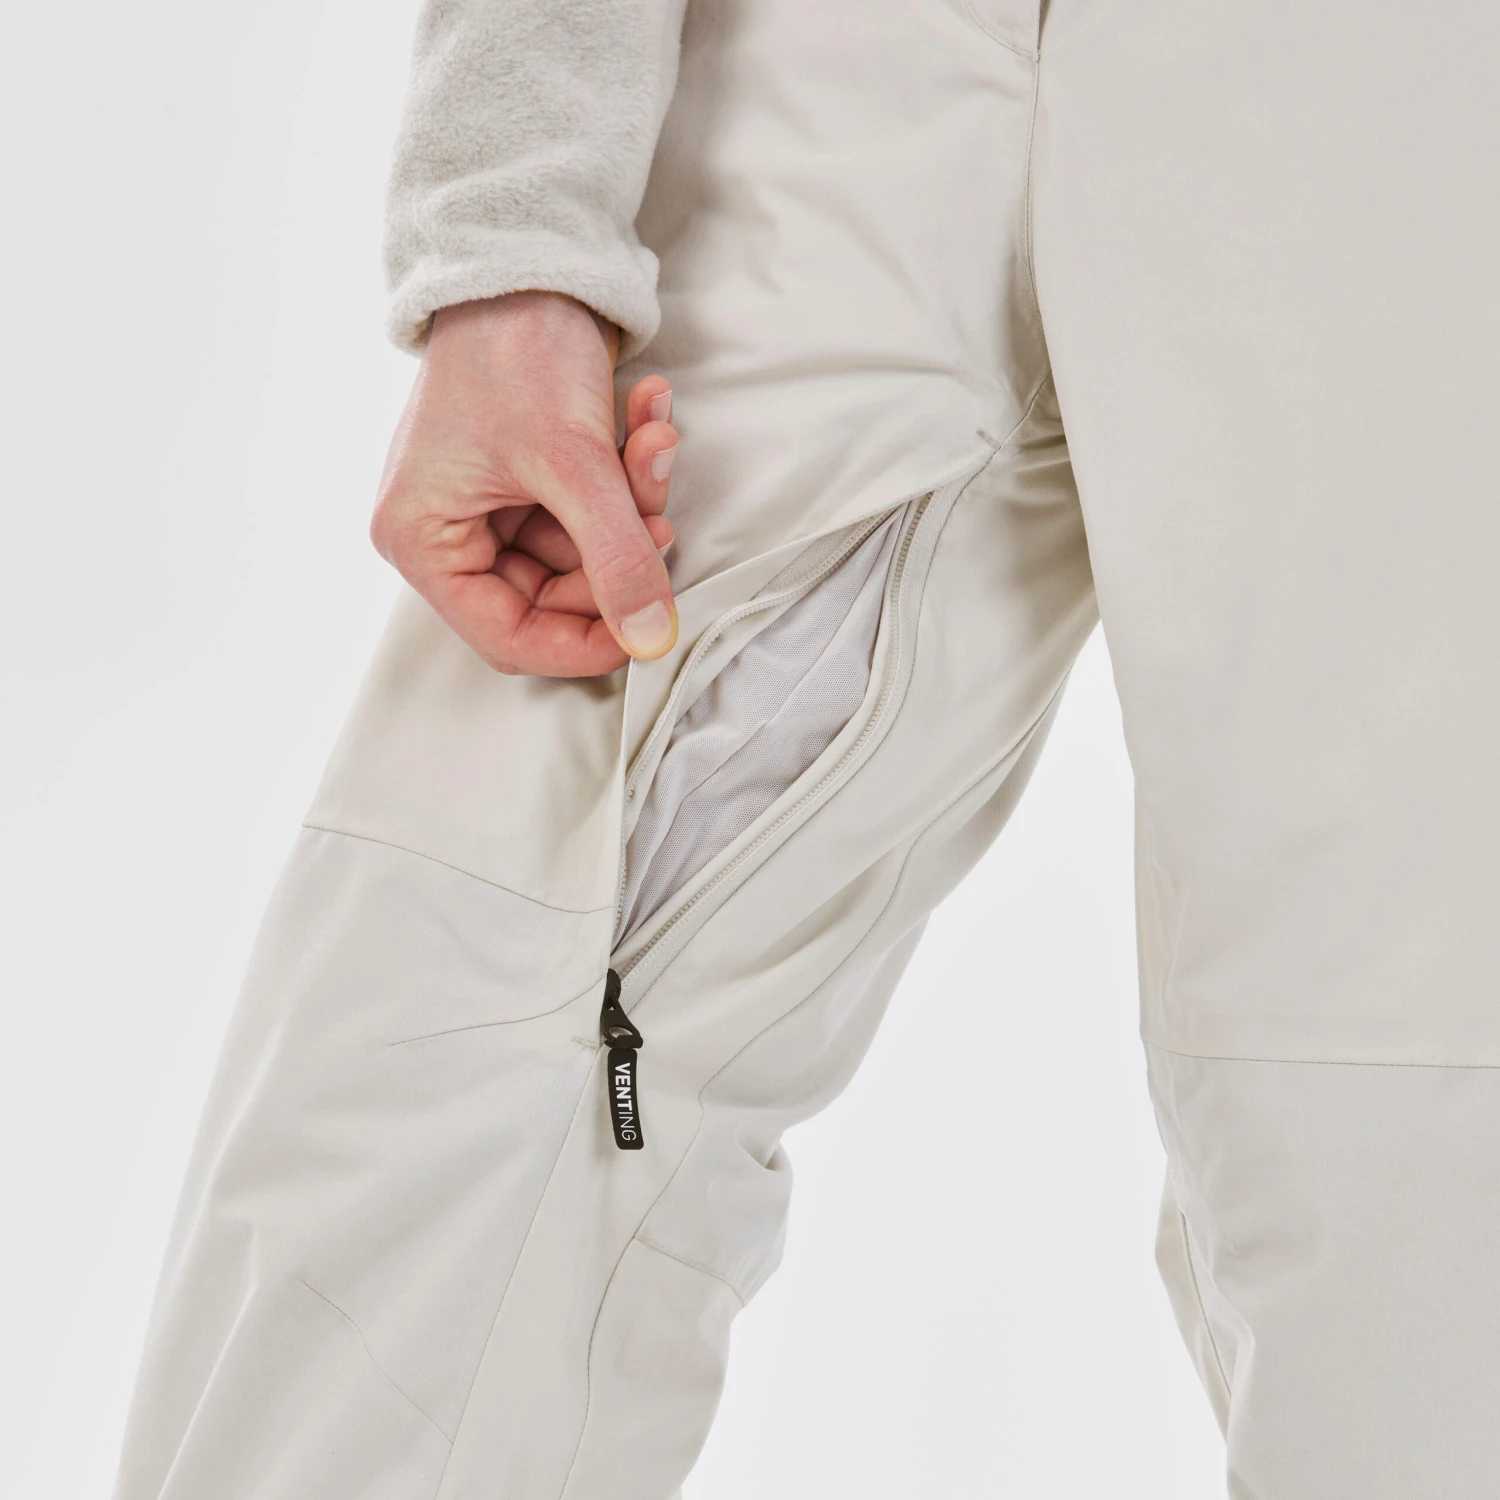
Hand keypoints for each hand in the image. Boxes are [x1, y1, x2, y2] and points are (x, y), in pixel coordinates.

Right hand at [371, 291, 679, 676]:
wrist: (528, 254)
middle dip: (619, 555)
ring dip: (634, 503)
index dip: (582, 644)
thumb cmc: (516, 348)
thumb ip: (616, 557)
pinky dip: (628, 473)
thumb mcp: (573, 463)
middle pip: (554, 597)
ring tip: (656, 441)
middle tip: (663, 518)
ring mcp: (491, 504)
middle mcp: (449, 531)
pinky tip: (648, 414)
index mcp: (423, 538)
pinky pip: (591, 509)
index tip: (646, 631)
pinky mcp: (532, 477)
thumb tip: (651, 640)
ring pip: (584, 552)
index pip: (507, 636)